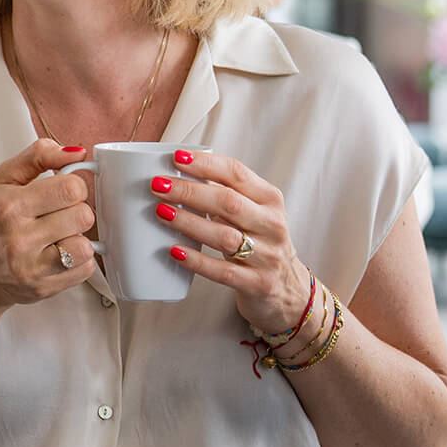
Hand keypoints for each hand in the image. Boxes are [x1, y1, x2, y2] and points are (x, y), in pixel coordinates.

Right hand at [0, 138, 98, 309]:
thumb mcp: (3, 180)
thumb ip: (38, 156)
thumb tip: (77, 152)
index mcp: (9, 206)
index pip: (70, 188)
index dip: (74, 187)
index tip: (63, 193)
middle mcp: (18, 238)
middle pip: (83, 216)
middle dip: (76, 212)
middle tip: (59, 216)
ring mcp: (31, 267)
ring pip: (86, 246)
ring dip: (78, 239)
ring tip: (60, 237)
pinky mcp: (43, 288)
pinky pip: (85, 270)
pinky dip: (78, 262)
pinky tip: (59, 255)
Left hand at [158, 149, 310, 336]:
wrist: (289, 288)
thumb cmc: (259, 242)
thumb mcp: (254, 213)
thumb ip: (227, 194)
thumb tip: (176, 176)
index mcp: (269, 199)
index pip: (236, 173)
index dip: (205, 164)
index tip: (176, 158)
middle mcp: (271, 224)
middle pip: (228, 202)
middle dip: (190, 191)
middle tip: (158, 186)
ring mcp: (267, 255)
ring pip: (225, 236)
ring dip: (189, 222)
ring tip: (161, 212)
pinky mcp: (257, 283)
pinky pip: (223, 271)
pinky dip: (197, 260)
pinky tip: (175, 251)